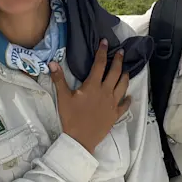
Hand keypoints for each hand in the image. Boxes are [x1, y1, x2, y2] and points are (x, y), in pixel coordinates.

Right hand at [50, 39, 131, 153]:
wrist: (80, 139)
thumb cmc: (71, 118)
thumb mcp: (63, 98)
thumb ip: (59, 79)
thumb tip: (52, 63)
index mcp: (93, 86)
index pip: (100, 64)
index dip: (102, 52)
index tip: (105, 42)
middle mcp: (106, 92)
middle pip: (115, 73)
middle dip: (118, 61)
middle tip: (121, 52)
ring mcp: (112, 103)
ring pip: (123, 86)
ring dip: (125, 76)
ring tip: (126, 70)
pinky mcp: (115, 114)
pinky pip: (125, 105)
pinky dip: (128, 100)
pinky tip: (129, 97)